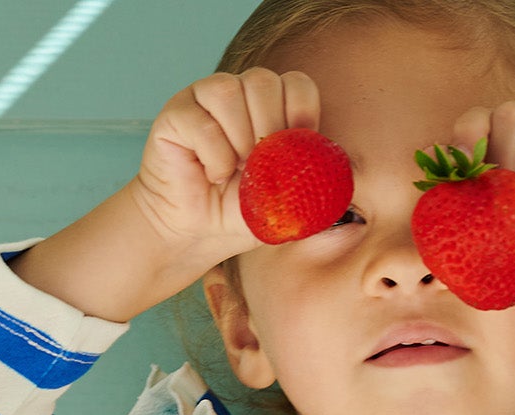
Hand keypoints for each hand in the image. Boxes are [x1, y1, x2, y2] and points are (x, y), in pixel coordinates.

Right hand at [131, 67, 322, 268]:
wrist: (197, 234)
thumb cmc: (240, 214)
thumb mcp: (287, 201)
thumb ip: (311, 181)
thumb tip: (339, 172)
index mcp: (269, 105)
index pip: (296, 83)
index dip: (301, 113)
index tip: (295, 151)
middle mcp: (237, 93)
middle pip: (263, 80)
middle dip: (269, 129)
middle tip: (260, 168)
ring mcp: (203, 99)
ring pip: (229, 91)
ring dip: (240, 139)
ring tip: (236, 170)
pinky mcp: (175, 115)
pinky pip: (201, 121)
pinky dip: (214, 154)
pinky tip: (213, 175)